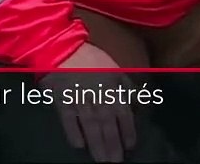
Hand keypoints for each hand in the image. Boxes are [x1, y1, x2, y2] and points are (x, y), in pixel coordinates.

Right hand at [43, 43, 136, 161]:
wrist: (62, 48)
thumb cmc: (90, 59)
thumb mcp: (114, 69)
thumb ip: (126, 87)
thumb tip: (136, 102)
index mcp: (112, 88)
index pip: (123, 114)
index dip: (127, 131)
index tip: (129, 146)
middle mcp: (98, 97)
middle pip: (108, 125)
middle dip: (113, 145)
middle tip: (115, 162)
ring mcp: (80, 101)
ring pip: (91, 127)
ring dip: (98, 145)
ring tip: (102, 160)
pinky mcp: (62, 102)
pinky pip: (68, 121)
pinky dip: (74, 133)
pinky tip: (79, 145)